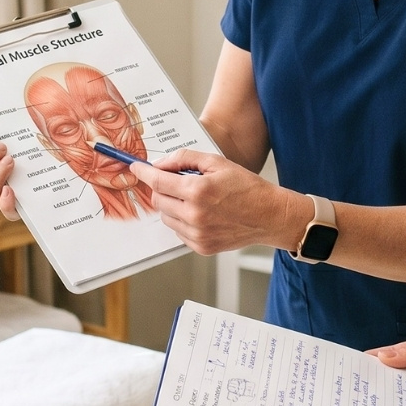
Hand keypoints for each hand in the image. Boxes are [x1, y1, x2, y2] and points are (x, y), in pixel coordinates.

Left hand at [139, 149, 311, 254]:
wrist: (269, 216)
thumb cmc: (247, 188)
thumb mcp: (217, 162)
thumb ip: (184, 158)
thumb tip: (159, 164)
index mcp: (197, 190)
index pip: (157, 181)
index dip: (143, 173)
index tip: (136, 168)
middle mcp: (194, 214)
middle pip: (158, 200)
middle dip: (162, 188)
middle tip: (178, 182)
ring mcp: (197, 234)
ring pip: (166, 217)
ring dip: (172, 205)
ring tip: (195, 199)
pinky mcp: (201, 247)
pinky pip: (178, 231)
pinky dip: (183, 221)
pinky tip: (202, 214)